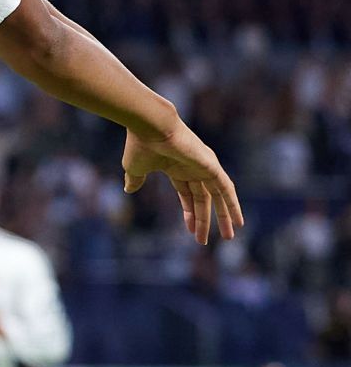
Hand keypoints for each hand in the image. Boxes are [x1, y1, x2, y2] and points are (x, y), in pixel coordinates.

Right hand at [121, 121, 243, 244]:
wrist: (150, 126)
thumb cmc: (140, 144)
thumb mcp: (135, 168)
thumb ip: (135, 179)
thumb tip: (128, 189)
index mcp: (175, 168)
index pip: (187, 194)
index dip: (189, 212)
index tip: (190, 230)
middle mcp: (192, 168)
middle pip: (203, 198)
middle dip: (204, 219)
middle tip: (204, 240)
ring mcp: (203, 167)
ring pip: (218, 196)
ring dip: (224, 216)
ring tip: (229, 236)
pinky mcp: (211, 166)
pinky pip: (226, 189)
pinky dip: (233, 204)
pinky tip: (238, 220)